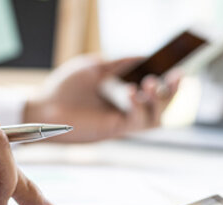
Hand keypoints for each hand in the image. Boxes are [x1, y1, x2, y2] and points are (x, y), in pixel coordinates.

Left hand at [23, 55, 181, 141]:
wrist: (44, 106)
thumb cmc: (65, 87)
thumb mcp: (95, 67)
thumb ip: (119, 63)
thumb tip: (143, 55)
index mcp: (123, 96)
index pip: (155, 92)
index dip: (169, 83)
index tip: (178, 70)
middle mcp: (126, 111)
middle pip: (162, 107)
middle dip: (172, 92)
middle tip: (176, 77)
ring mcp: (122, 122)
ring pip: (156, 118)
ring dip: (158, 100)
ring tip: (148, 83)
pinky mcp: (114, 130)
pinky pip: (137, 122)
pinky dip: (138, 106)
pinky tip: (129, 91)